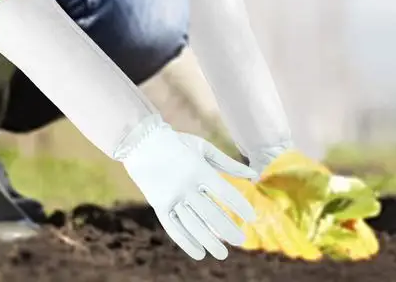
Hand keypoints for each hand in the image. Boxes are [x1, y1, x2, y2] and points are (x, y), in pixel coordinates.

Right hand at [120, 122, 256, 260]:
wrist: (141, 142)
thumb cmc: (177, 143)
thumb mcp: (203, 148)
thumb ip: (227, 163)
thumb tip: (254, 175)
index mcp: (198, 169)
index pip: (225, 192)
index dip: (240, 206)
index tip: (252, 217)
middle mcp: (185, 185)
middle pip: (211, 213)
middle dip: (228, 229)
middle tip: (241, 240)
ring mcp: (171, 197)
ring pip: (193, 225)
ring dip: (210, 241)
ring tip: (223, 254)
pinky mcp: (158, 205)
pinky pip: (174, 228)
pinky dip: (186, 242)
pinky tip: (200, 253)